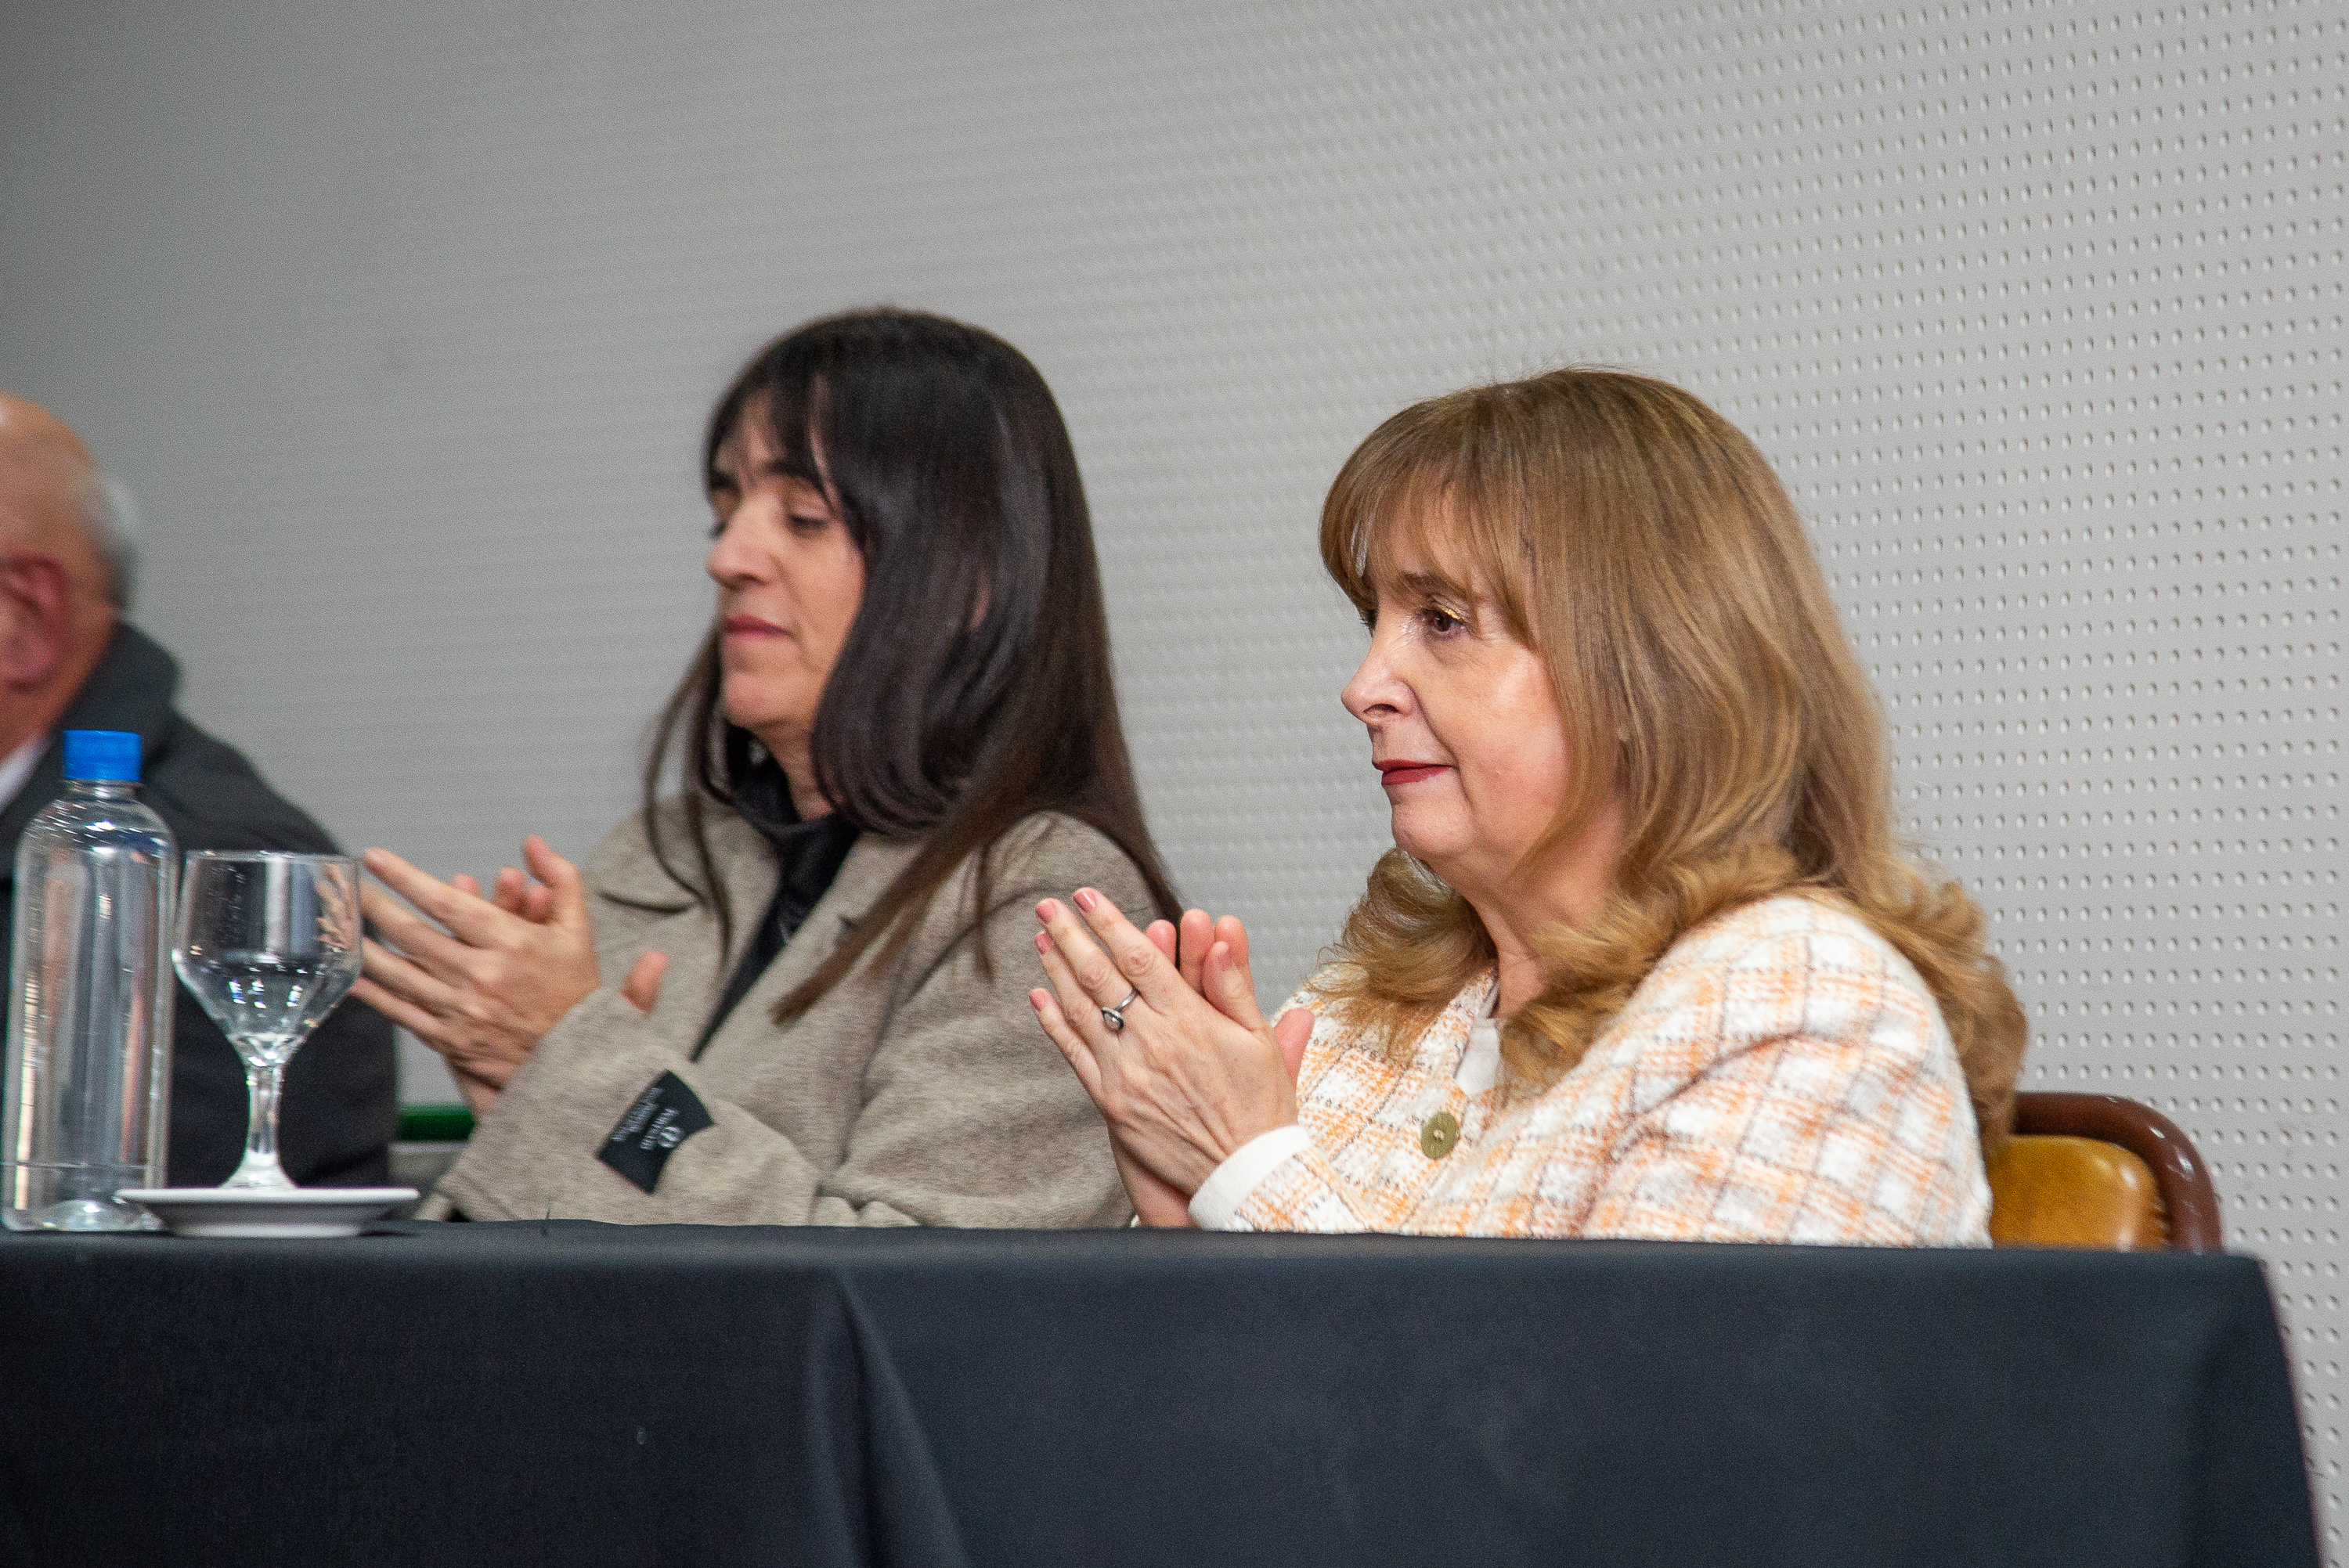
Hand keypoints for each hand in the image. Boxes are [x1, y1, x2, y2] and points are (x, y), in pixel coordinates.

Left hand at [353, 836, 666, 1102]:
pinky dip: (374, 994)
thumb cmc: (574, 991)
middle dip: (373, 905)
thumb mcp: (578, 930)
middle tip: (348, 887)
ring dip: (364, 946)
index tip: (376, 858)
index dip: (406, 877)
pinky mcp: (450, 1039)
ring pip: (400, 973)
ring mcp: (462, 1010)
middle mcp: (482, 976)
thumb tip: (532, 843)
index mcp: (512, 943)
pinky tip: (352, 977)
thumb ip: (560, 879)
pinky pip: (402, 1012)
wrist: (577, 1061)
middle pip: (413, 934)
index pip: (447, 903)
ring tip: (337, 925)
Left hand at [1028, 889, 1311, 1203]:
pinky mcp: (1112, 1104)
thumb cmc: (1260, 1108)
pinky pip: (1076, 1054)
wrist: (1243, 1176)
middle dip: (1071, 936)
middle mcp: (1153, 1044)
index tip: (1088, 897)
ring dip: (1057, 969)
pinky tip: (1041, 996)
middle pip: (1100, 977)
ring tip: (1041, 939)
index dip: (1110, 923)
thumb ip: (1235, 985)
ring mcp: (1127, 1074)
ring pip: (1081, 1011)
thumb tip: (1223, 936)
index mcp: (1190, 1022)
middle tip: (1049, 907)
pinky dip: (1055, 1022)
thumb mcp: (1260, 1040)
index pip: (1140, 959)